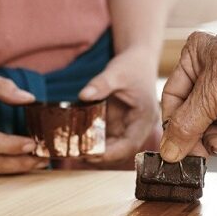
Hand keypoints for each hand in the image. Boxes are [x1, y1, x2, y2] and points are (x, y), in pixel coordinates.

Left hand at [79, 49, 158, 164]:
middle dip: (99, 156)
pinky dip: (92, 140)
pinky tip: (75, 138)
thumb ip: (101, 83)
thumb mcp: (117, 72)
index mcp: (144, 118)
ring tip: (72, 149)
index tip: (90, 155)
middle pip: (121, 151)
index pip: (131, 145)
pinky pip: (105, 138)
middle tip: (75, 153)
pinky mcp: (118, 125)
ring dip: (94, 150)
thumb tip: (83, 95)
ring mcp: (128, 128)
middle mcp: (138, 128)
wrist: (137, 59)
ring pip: (112, 147)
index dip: (111, 154)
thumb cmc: (132, 65)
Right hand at [159, 31, 216, 162]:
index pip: (173, 98)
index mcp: (195, 58)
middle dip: (203, 137)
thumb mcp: (209, 97)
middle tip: (208, 152)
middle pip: (194, 118)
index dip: (174, 124)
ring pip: (215, 129)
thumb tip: (167, 153)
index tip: (176, 148)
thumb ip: (185, 126)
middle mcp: (211, 75)